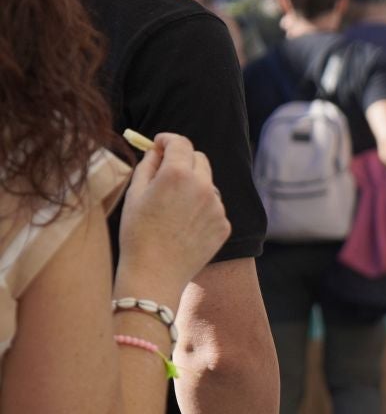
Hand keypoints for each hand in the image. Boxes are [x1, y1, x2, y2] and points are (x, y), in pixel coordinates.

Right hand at [117, 133, 230, 297]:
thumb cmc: (137, 233)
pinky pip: (213, 207)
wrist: (154, 273)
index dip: (168, 140)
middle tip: (166, 171)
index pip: (180, 143)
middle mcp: (203, 186)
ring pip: (207, 184)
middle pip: (199, 159)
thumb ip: (148, 166)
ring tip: (172, 207)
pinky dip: (201, 208)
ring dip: (193, 185)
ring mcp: (217, 206)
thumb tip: (156, 151)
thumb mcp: (134, 194)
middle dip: (183, 160)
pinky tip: (184, 225)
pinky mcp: (224, 224)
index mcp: (177, 174)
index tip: (160, 143)